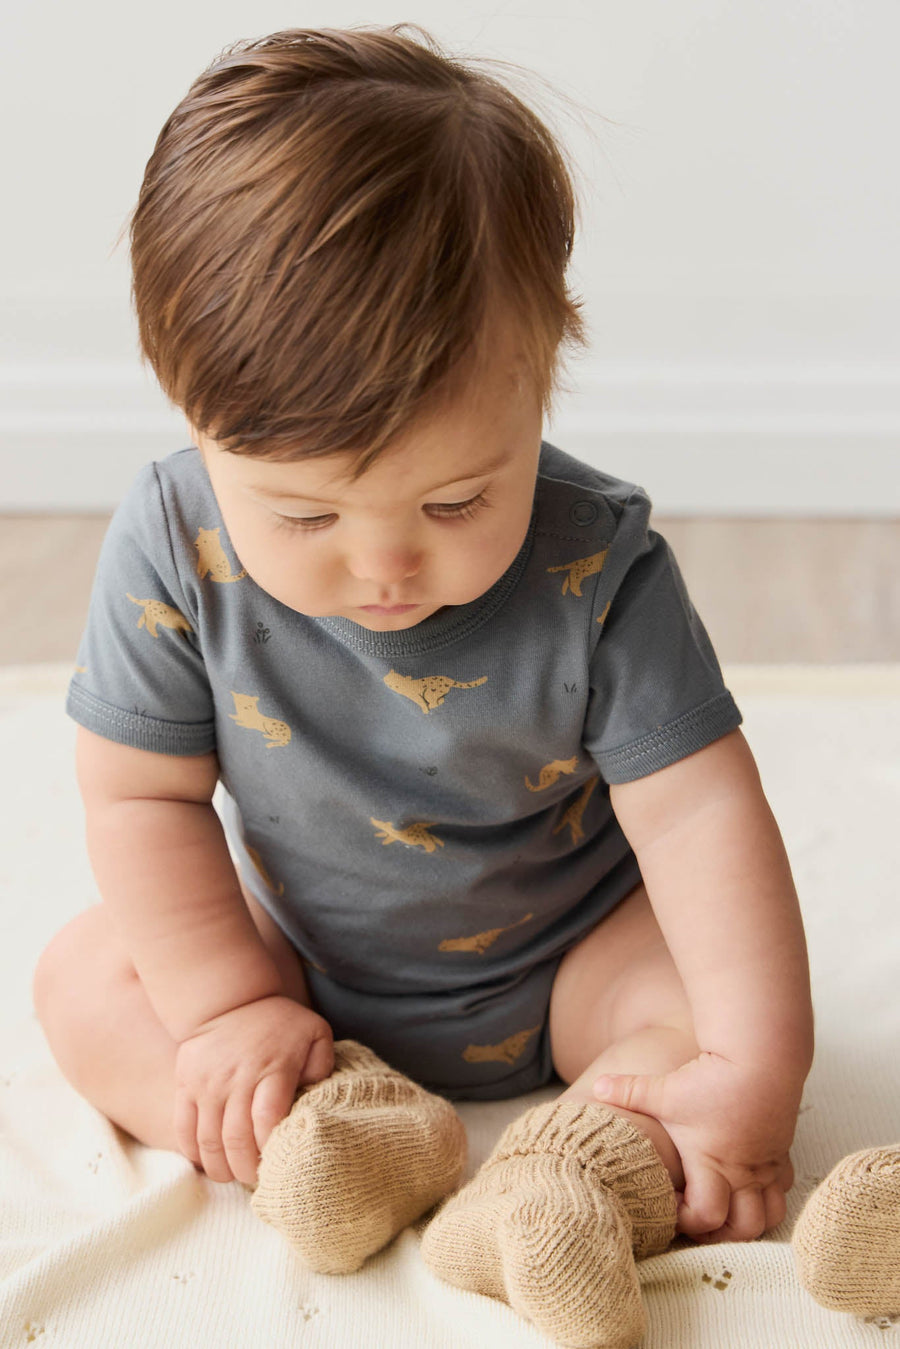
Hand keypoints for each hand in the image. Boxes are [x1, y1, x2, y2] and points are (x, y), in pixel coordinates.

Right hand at [173, 995, 333, 1185]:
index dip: (271, 1149)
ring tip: (233, 1175)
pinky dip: (194, 1153)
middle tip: (257, 1179)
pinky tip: (209, 1160)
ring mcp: (207, 1083)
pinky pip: (183, 1129)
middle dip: (247, 1169)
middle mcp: (237, 1077)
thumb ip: (322, 1065)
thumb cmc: (279, 1023)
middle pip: (236, 1139)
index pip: (268, 1120)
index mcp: (273, 1068)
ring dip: (220, 1167)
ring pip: (208, 1141)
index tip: (280, 1162)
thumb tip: (315, 1099)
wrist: (229, 999)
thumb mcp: (314, 1032)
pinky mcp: (185, 1084)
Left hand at [592, 1051, 799, 1242]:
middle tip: (696, 1215)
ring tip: (723, 1206)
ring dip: (748, 1219)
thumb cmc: (711, 1076)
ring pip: (770, 1214)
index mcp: (713, 1162)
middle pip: (744, 1229)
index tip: (667, 1198)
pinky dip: (766, 1193)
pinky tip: (745, 1179)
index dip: (684, 1218)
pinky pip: (782, 1188)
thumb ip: (628, 1090)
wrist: (762, 1055)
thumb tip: (596, 1086)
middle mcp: (744, 1171)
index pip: (705, 1217)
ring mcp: (766, 1164)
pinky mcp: (780, 1151)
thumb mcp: (665, 1088)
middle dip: (720, 1233)